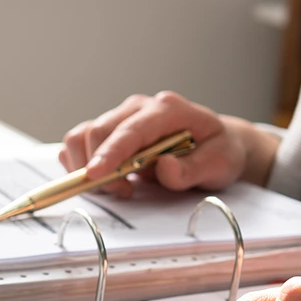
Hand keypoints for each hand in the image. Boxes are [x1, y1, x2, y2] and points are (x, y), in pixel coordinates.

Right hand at [59, 91, 278, 197]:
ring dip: (88, 166)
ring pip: (84, 136)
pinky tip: (106, 177)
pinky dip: (82, 163)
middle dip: (100, 168)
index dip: (109, 153)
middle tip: (124, 192)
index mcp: (167, 110)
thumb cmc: (219, 151)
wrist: (217, 144)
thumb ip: (192, 169)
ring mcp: (124, 117)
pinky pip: (81, 142)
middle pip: (99, 131)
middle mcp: (140, 107)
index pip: (130, 130)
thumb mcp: (219, 164)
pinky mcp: (113, 131)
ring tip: (120, 187)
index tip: (94, 175)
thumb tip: (164, 168)